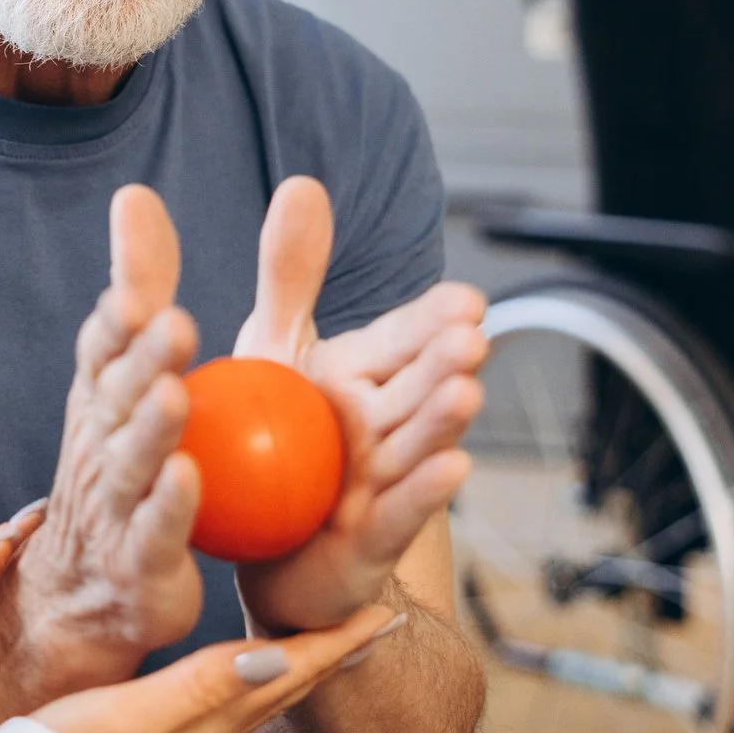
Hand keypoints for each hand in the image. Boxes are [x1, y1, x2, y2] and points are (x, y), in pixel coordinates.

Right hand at [11, 185, 205, 692]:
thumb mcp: (125, 374)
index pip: (100, 351)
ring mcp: (116, 508)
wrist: (85, 594)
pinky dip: (169, 508)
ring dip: (152, 429)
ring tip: (176, 394)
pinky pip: (155, 534)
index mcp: (99, 399)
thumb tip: (133, 194)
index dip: (114, 325)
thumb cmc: (120, 467)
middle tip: (176, 322)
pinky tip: (189, 480)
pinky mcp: (141, 564)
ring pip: (133, 463)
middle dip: (143, 360)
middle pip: (118, 398)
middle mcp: (100, 446)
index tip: (132, 294)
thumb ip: (140, 287)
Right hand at [35, 604, 401, 732]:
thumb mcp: (132, 716)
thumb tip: (278, 658)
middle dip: (332, 653)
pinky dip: (251, 682)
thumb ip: (202, 689)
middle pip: (284, 688)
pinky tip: (239, 676)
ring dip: (299, 668)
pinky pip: (224, 707)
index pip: (286, 674)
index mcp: (204, 721)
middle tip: (374, 623)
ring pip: (258, 698)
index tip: (382, 614)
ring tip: (325, 645)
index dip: (335, 643)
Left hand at [231, 177, 486, 633]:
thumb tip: (303, 183)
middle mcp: (385, 426)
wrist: (261, 550)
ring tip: (467, 392)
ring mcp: (386, 482)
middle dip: (444, 362)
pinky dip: (425, 492)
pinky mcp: (372, 536)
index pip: (404, 340)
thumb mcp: (271, 346)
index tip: (468, 298)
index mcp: (363, 376)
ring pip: (417, 446)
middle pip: (418, 388)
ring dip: (443, 422)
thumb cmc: (268, 438)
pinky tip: (454, 468)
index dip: (432, 321)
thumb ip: (291, 273)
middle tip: (473, 336)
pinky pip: (399, 512)